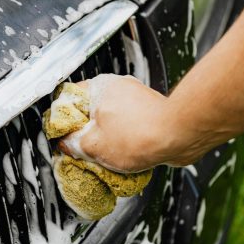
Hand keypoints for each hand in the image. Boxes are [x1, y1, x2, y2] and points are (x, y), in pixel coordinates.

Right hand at [58, 74, 201, 172]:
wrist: (180, 137)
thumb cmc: (140, 136)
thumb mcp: (93, 146)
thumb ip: (73, 144)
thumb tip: (66, 144)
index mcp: (99, 87)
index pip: (69, 99)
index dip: (63, 120)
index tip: (63, 136)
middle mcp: (118, 87)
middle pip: (91, 111)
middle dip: (87, 132)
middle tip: (84, 150)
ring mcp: (136, 98)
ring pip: (111, 120)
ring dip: (107, 138)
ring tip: (107, 157)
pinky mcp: (151, 112)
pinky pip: (129, 126)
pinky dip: (125, 140)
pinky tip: (126, 156)